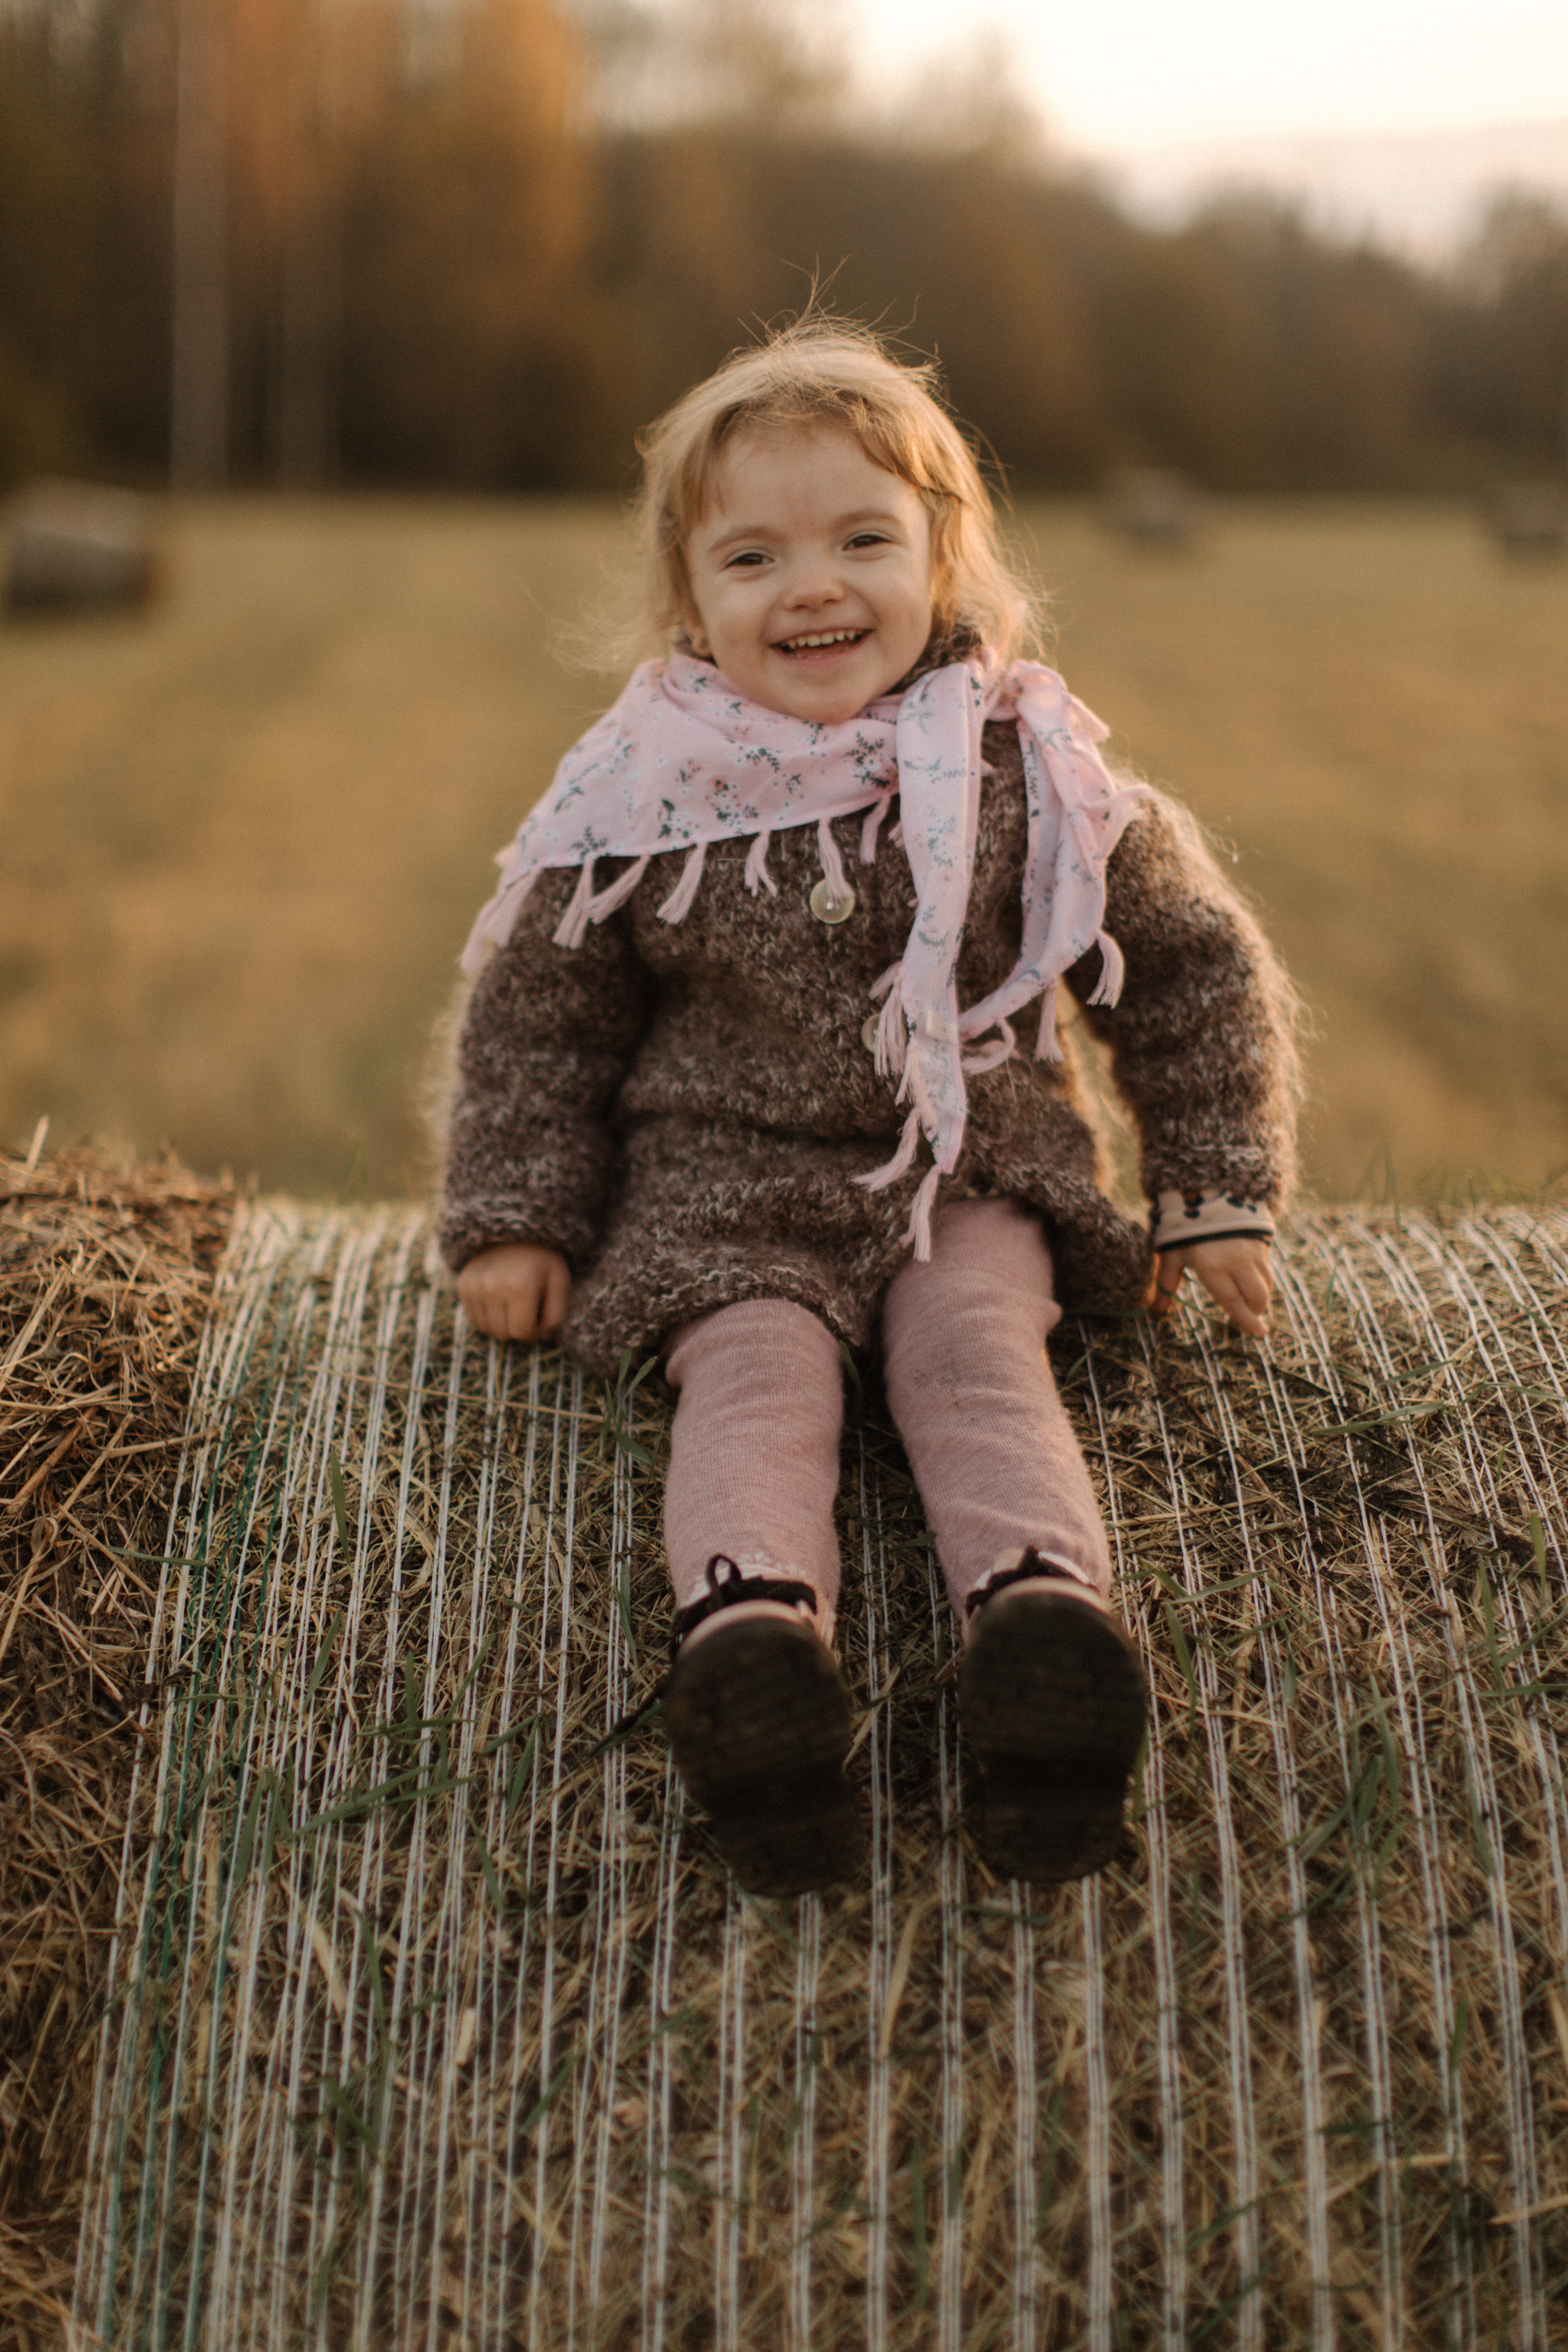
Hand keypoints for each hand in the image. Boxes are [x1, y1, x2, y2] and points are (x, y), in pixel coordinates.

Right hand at [457, 1243, 570, 1341]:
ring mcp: (473, 1286)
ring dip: (502, 1323)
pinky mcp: (463, 1285)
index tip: (540, 1315)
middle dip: (517, 1328)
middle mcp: (491, 1288)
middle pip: (503, 1335)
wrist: (514, 1230)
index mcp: (519, 1287)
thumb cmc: (542, 1259)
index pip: (523, 1333)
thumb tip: (543, 1337)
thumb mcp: (560, 1281)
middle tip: (527, 1309)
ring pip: (487, 1329)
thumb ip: (557, 1314)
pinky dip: (488, 1316)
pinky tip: (499, 1299)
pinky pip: (474, 1319)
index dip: (535, 1331)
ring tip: (513, 1302)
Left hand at [1152, 1236, 1271, 1336]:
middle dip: (1255, 1310)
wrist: (1206, 1188)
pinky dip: (1261, 1278)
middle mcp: (1236, 1259)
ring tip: (1246, 1295)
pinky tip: (1248, 1276)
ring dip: (1259, 1294)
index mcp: (1212, 1266)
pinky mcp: (1261, 1240)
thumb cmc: (1182, 1225)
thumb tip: (1158, 1311)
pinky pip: (1267, 1267)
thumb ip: (1166, 1282)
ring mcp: (1252, 1249)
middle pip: (1258, 1296)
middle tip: (1247, 1314)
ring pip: (1266, 1283)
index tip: (1259, 1334)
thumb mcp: (1170, 1252)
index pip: (1233, 1301)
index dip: (1246, 1320)